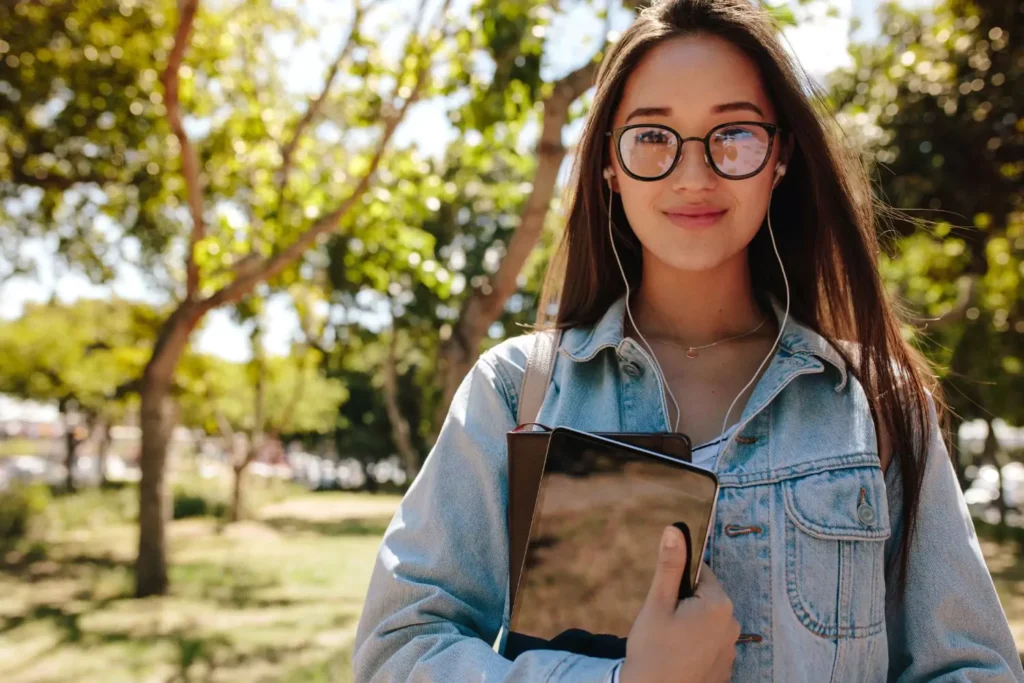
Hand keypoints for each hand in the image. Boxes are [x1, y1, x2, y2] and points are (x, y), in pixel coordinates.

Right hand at [618, 526, 739, 682]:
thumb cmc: (653, 650)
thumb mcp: (657, 603)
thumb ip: (670, 566)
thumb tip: (675, 530)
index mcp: (718, 604)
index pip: (702, 575)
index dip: (679, 585)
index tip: (665, 602)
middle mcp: (732, 625)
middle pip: (706, 600)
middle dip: (685, 606)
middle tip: (663, 624)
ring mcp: (731, 650)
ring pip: (707, 624)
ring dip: (690, 627)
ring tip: (668, 644)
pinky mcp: (725, 669)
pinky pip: (710, 646)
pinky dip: (696, 648)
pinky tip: (678, 659)